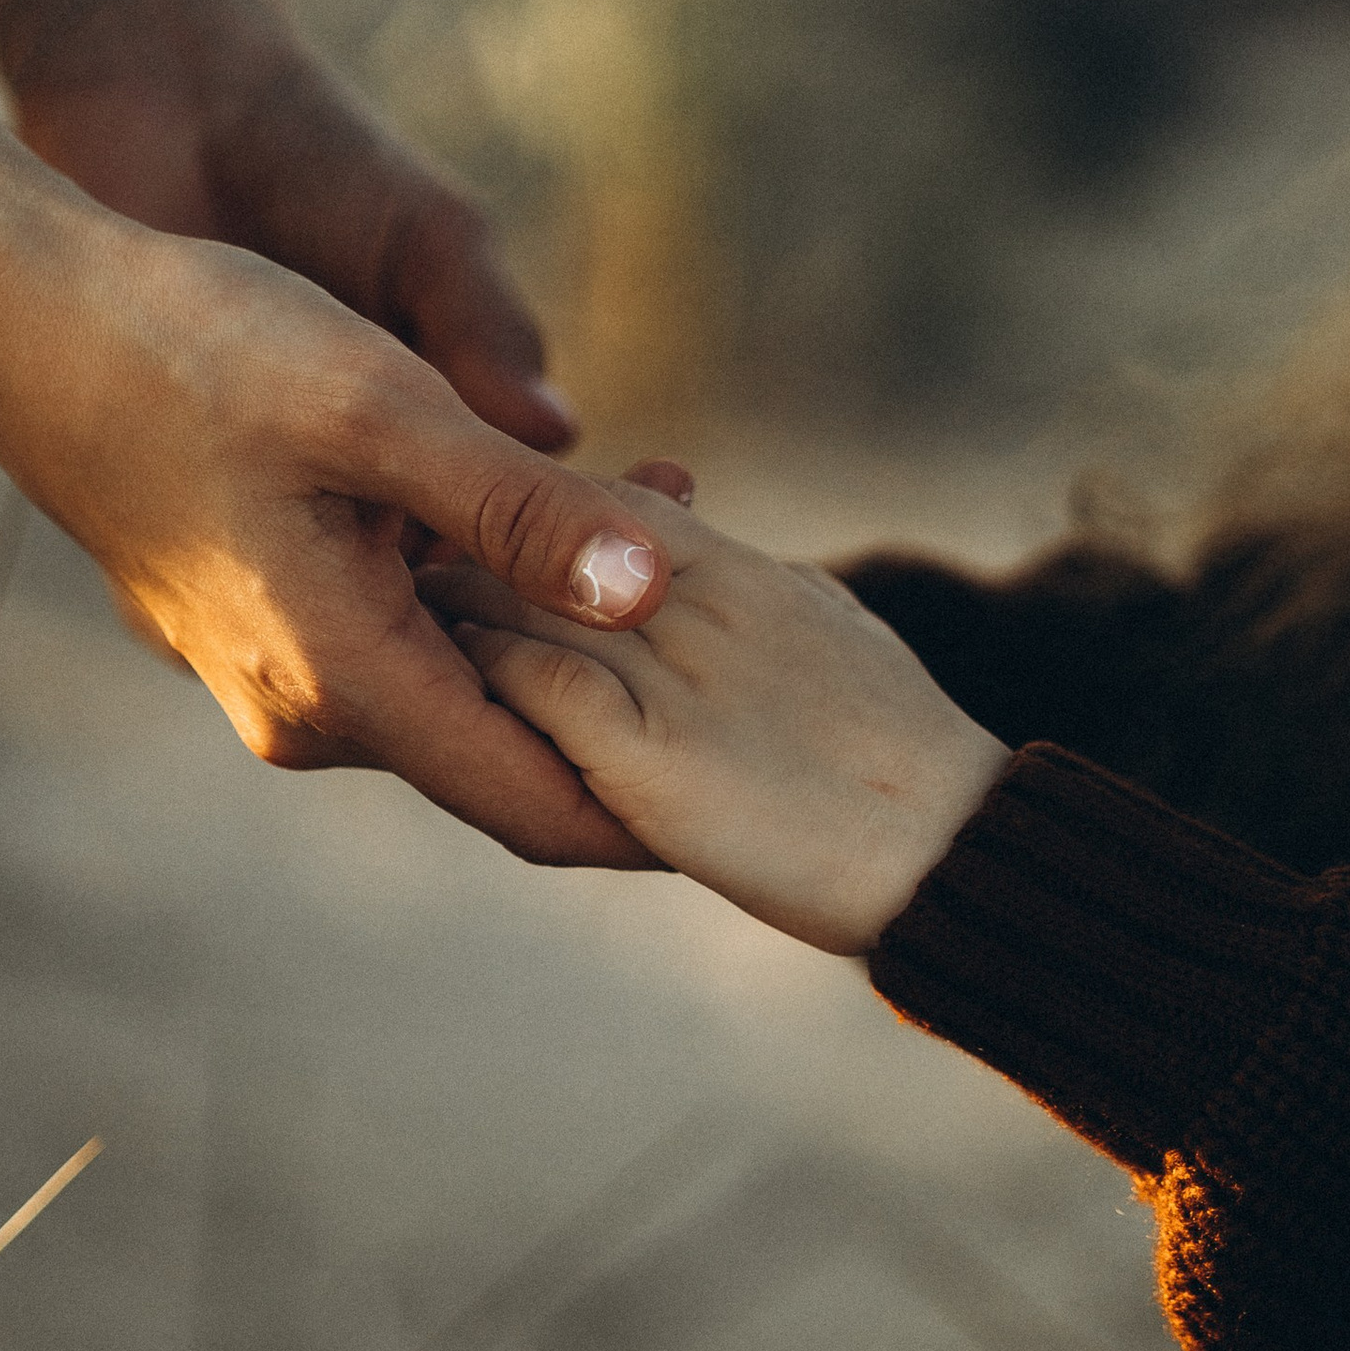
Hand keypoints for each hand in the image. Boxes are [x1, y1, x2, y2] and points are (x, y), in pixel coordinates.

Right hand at [0, 0, 671, 860]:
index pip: (537, 805)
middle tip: (745, 584)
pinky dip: (497, 579)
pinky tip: (566, 493)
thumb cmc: (193, 346)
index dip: (659, 807)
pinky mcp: (269, 613)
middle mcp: (309, 708)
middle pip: (512, 742)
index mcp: (343, 684)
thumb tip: (654, 593)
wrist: (27, 317)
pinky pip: (412, 627)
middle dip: (633, 679)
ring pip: (465, 672)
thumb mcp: (381, 410)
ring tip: (675, 499)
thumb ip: (523, 511)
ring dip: (568, 610)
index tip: (765, 775)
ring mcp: (281, 668)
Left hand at [437, 483, 1010, 950]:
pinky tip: (438, 680)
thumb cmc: (911, 754)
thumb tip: (728, 565)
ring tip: (393, 607)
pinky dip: (488, 680)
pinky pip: (547, 696)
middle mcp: (702, 607)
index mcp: (746, 571)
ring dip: (458, 606)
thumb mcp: (836, 633)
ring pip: (535, 611)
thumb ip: (769, 594)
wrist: (956, 844)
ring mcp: (678, 680)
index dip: (537, 510)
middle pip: (552, 546)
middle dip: (472, 548)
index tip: (477, 519)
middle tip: (399, 551)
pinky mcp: (656, 763)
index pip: (612, 506)